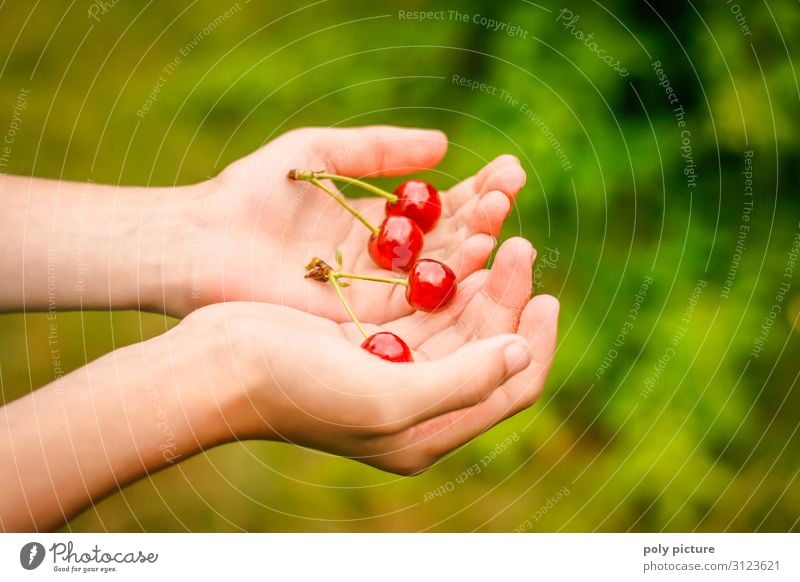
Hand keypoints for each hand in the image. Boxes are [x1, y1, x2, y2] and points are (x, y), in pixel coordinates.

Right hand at [176, 238, 556, 473]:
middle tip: (519, 246)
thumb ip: (462, 383)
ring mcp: (392, 368)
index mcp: (427, 431)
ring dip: (480, 279)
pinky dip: (444, 276)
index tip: (547, 295)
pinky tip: (457, 244)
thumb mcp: (386, 398)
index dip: (537, 344)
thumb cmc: (296, 388)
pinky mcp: (368, 337)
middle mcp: (416, 403)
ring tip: (498, 232)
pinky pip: (425, 304)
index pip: (509, 390)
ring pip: (458, 320)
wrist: (217, 367)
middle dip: (507, 296)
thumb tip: (521, 356)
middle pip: (486, 346)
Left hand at [177, 126, 526, 321]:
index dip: (476, 191)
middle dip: (483, 217)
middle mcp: (384, 265)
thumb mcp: (319, 152)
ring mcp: (376, 296)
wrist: (201, 242)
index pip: (440, 210)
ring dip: (473, 248)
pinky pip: (416, 308)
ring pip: (438, 277)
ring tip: (501, 218)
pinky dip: (447, 287)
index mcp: (377, 225)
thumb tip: (446, 145)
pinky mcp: (361, 323)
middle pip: (448, 243)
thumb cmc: (253, 194)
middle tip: (511, 190)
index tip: (509, 170)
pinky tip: (477, 261)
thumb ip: (379, 148)